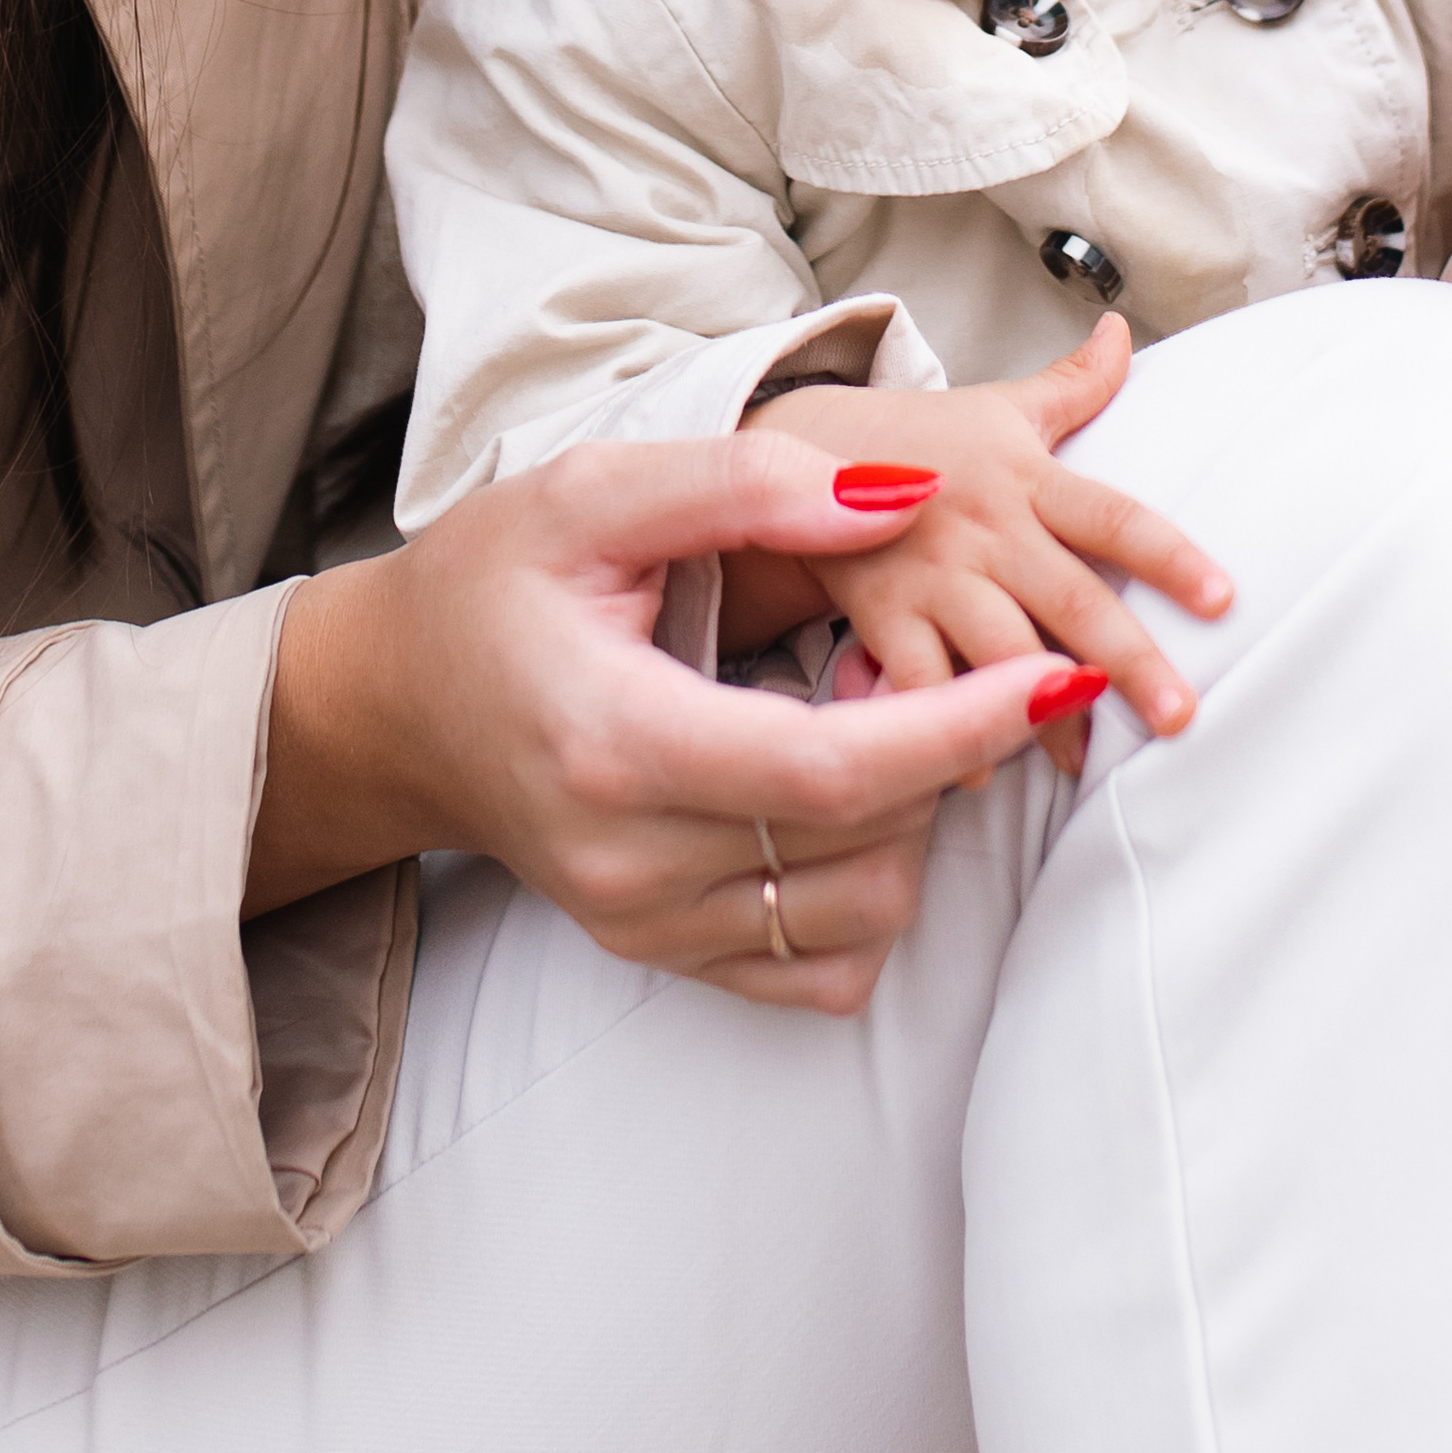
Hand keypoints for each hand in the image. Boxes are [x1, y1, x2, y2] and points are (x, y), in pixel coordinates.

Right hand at [243, 437, 1105, 1011]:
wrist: (401, 702)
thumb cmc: (496, 580)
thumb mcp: (597, 490)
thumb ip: (751, 482)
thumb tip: (909, 496)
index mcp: (614, 741)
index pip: (827, 773)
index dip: (957, 729)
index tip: (1051, 674)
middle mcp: (630, 863)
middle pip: (863, 841)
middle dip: (951, 748)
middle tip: (962, 650)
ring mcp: (645, 926)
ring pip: (863, 911)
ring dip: (916, 814)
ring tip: (885, 711)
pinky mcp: (664, 956)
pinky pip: (823, 970)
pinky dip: (870, 885)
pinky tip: (847, 794)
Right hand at [727, 316, 1231, 774]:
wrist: (804, 451)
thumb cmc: (924, 440)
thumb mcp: (1001, 406)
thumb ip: (1075, 384)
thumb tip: (1125, 331)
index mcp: (1028, 478)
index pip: (1114, 515)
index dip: (1169, 555)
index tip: (1222, 599)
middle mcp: (988, 528)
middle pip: (1071, 598)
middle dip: (1127, 660)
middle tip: (1179, 716)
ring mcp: (932, 574)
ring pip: (998, 651)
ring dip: (1042, 710)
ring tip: (1085, 760)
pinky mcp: (880, 613)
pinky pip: (917, 682)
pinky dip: (943, 728)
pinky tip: (974, 770)